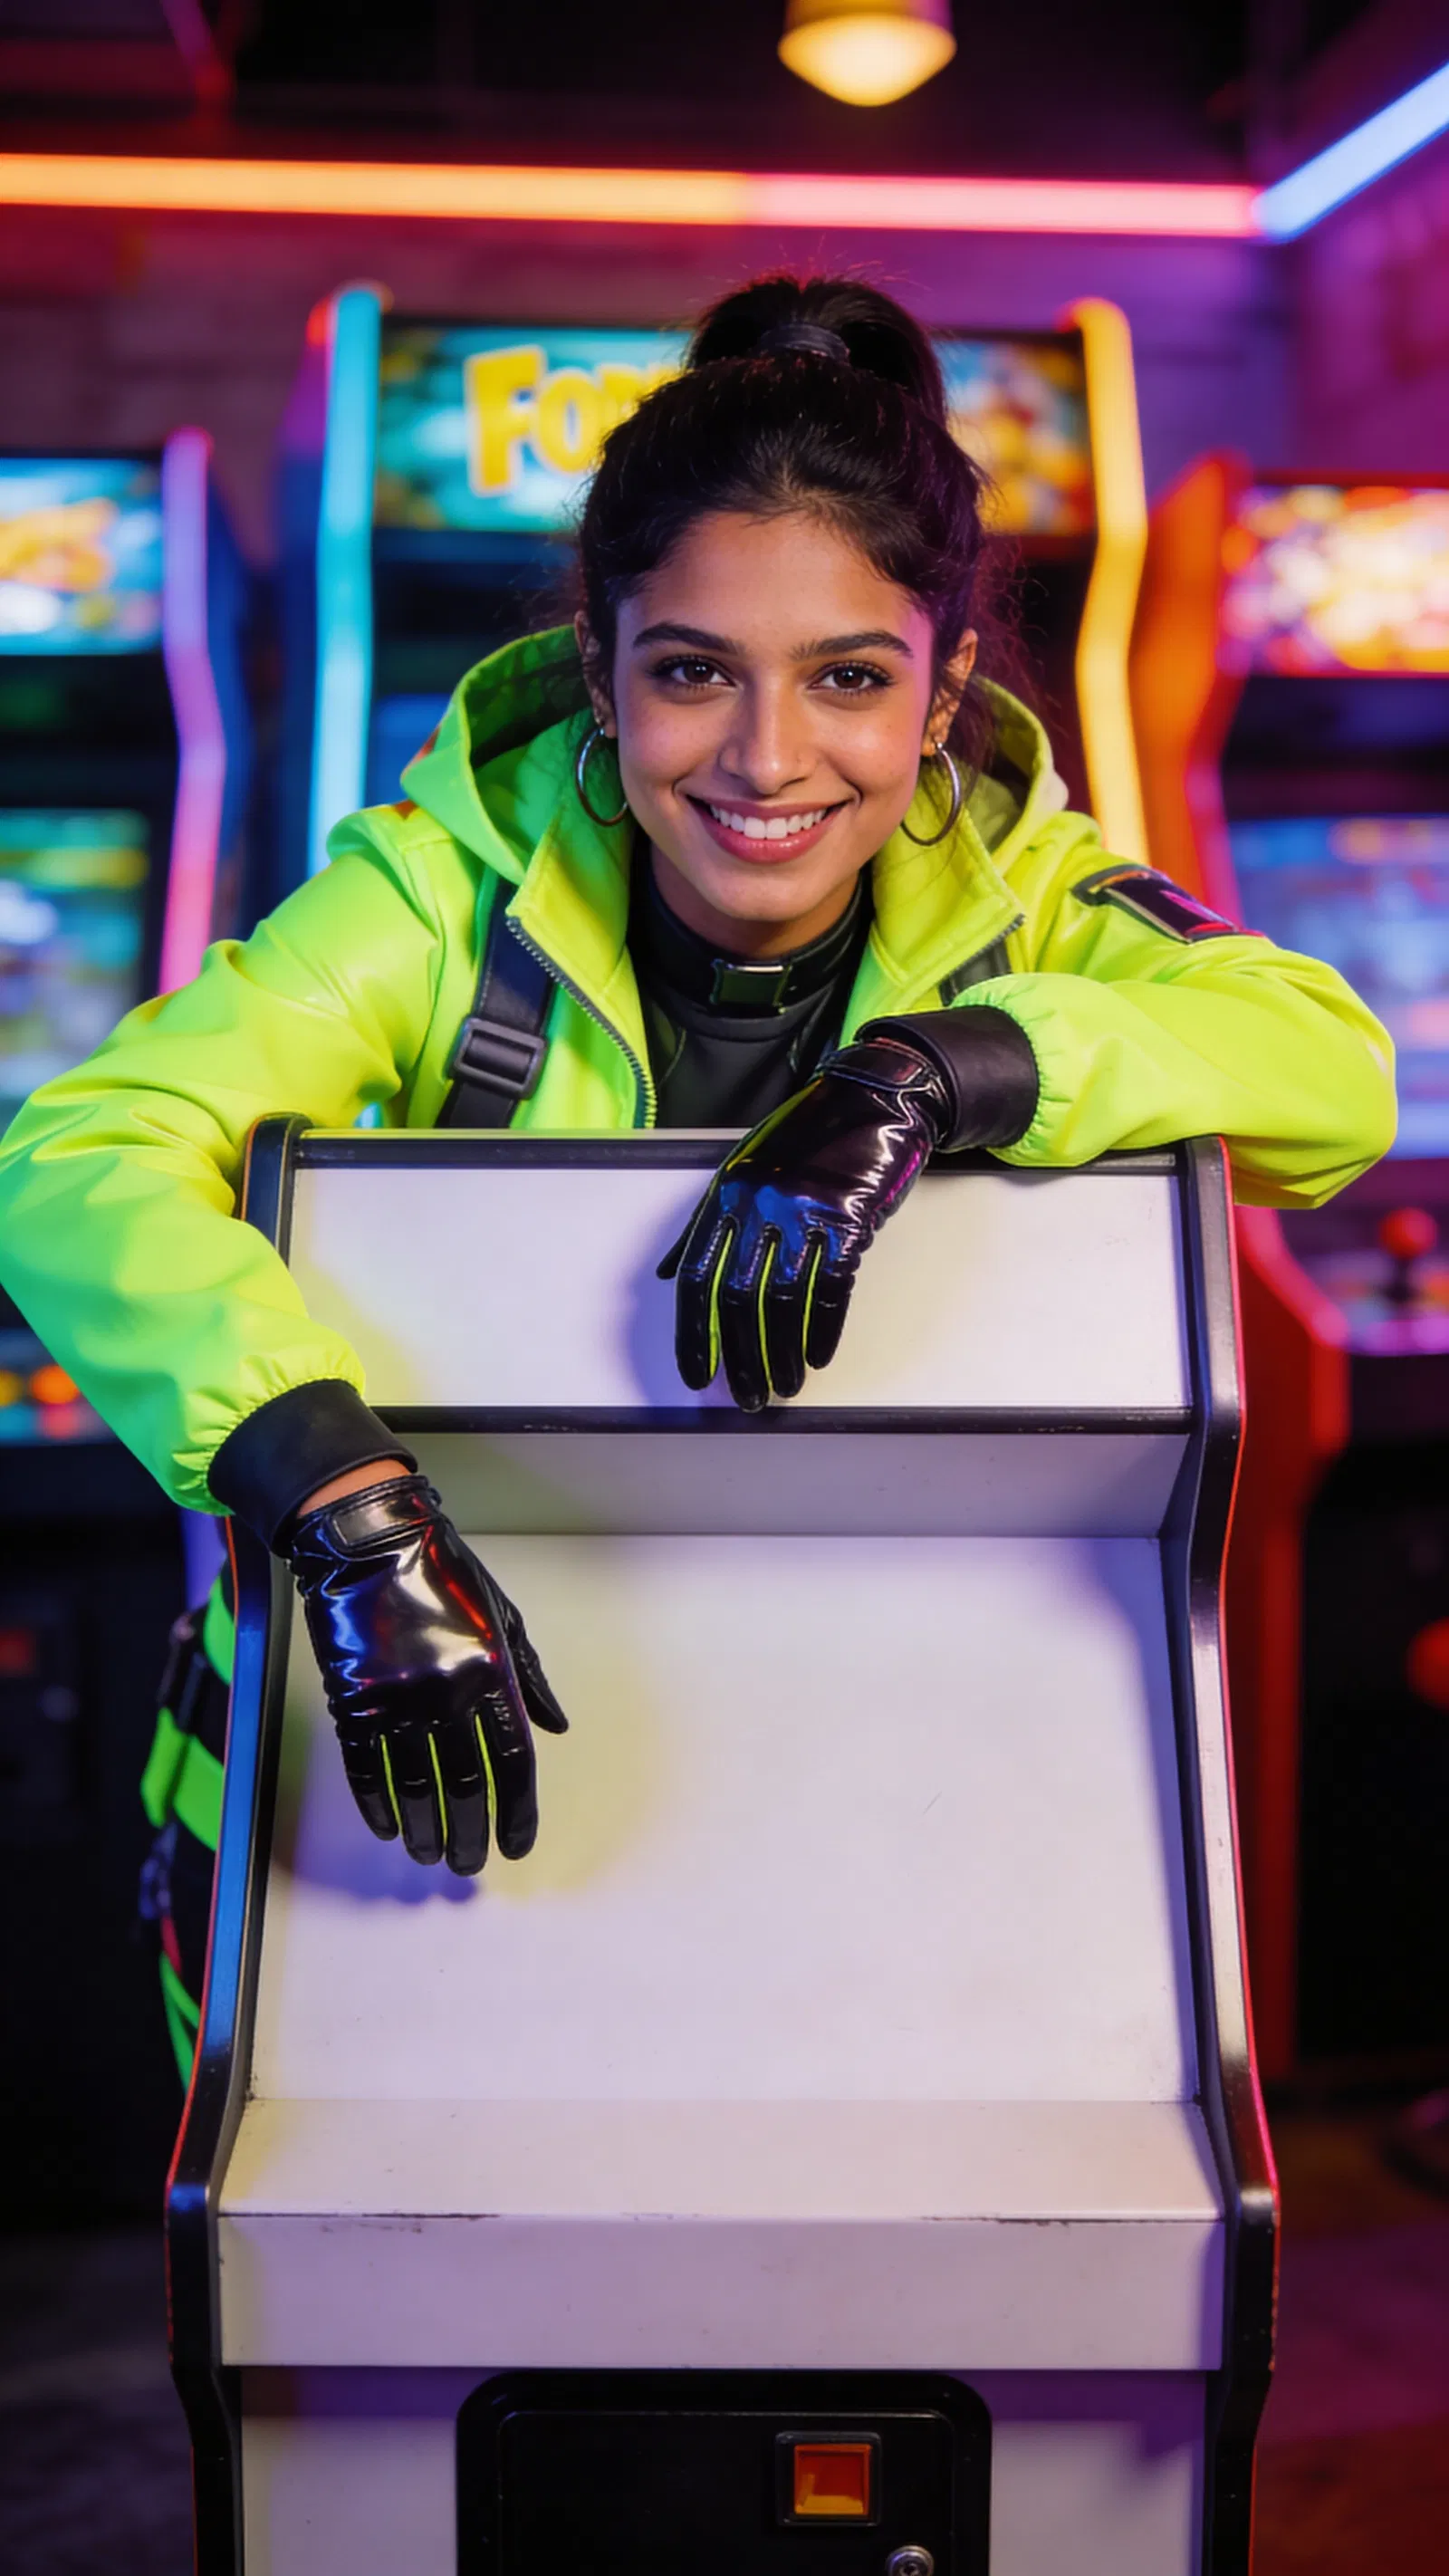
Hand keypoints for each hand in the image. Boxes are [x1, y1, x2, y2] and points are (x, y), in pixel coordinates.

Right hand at [284, 1473, 566, 1874]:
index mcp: (491, 1672)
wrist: (369, 1542)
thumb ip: (527, 1677)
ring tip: (431, 1856)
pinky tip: (389, 1828)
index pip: (514, 1760)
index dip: (518, 1812)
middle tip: (470, 1866)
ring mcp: (396, 1700)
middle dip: (471, 1835)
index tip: (516, 1846)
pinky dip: (377, 1805)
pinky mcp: (352, 1701)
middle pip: (467, 1786)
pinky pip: (364, 1769)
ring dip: (425, 1830)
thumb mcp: (502, 1616)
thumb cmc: (443, 1574)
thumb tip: (555, 1727)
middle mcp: (447, 1694)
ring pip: (414, 1788)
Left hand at [658, 1013, 1037, 1412]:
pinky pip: (831, 1288)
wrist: (872, 1097)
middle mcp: (756, 1204)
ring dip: (782, 1354)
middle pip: (737, 1300)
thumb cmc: (805, 1137)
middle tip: (747, 1398)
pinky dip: (824, 1330)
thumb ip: (703, 1222)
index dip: (694, 1336)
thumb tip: (670, 1274)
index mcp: (723, 1196)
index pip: (697, 1279)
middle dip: (741, 1359)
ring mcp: (802, 1210)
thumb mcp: (740, 1168)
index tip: (698, 1377)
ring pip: (783, 1301)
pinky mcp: (847, 1218)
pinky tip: (818, 1358)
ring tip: (785, 1387)